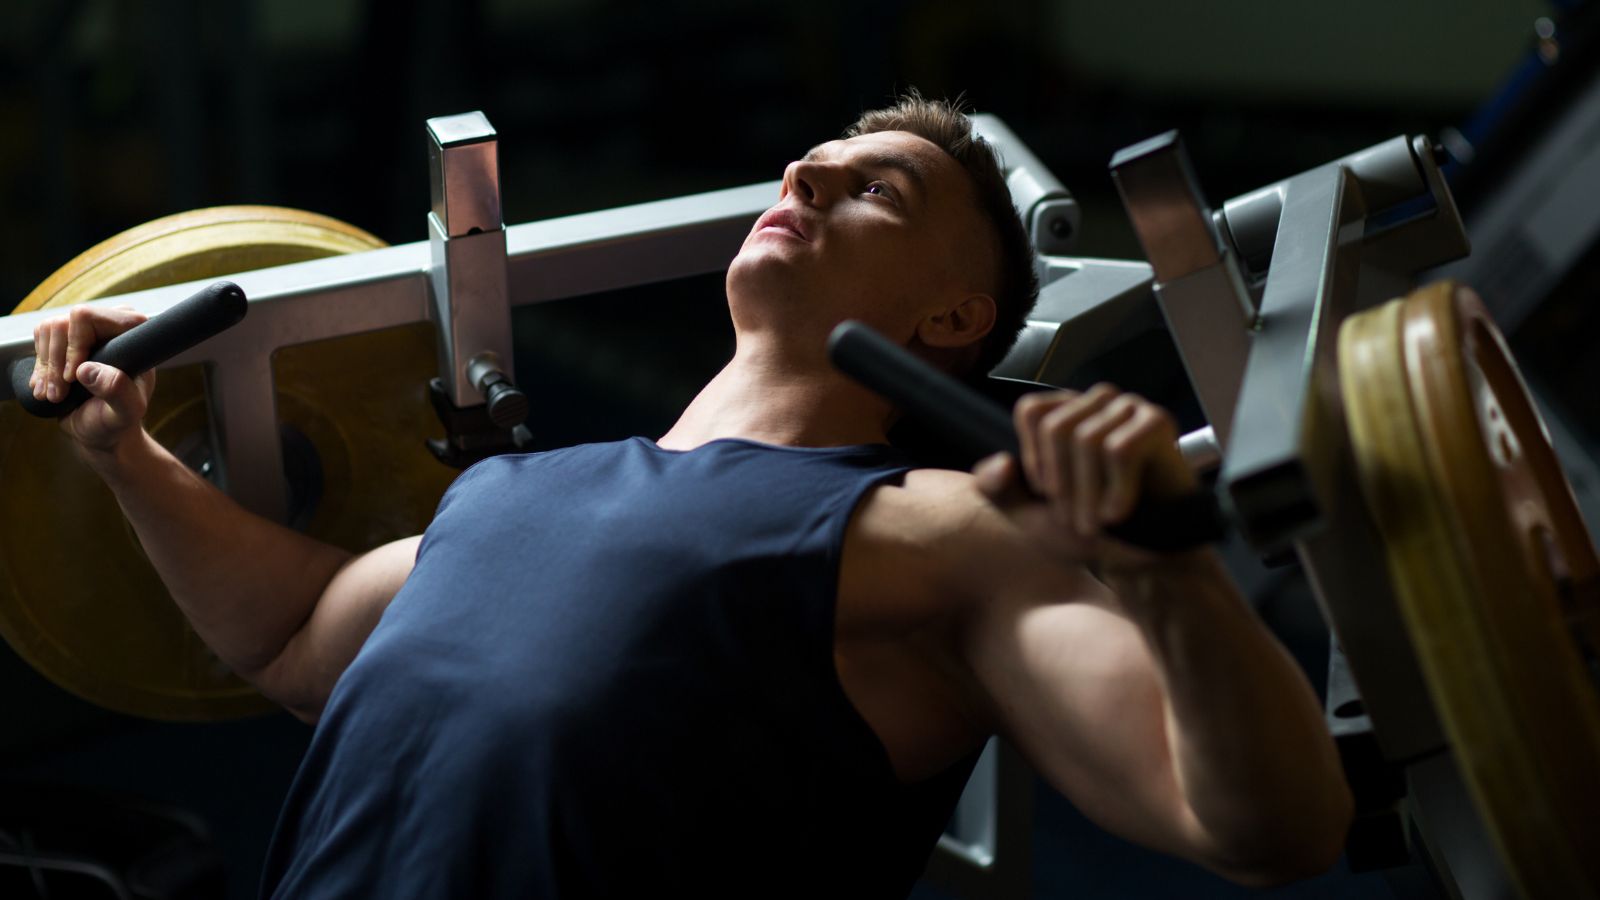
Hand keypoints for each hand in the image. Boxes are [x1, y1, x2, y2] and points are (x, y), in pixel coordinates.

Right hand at [29, 304, 154, 455]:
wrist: (101, 429)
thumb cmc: (118, 420)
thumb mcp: (125, 412)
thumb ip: (116, 390)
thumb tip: (86, 369)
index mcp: (131, 333)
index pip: (87, 318)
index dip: (74, 346)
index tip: (73, 377)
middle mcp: (109, 325)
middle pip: (62, 324)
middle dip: (56, 363)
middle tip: (58, 394)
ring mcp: (85, 330)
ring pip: (47, 331)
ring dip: (46, 368)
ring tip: (54, 395)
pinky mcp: (66, 340)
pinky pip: (40, 339)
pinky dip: (39, 368)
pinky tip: (47, 388)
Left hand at [972, 384, 1196, 561]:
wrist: (1140, 555)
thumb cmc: (1085, 526)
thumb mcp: (1025, 511)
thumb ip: (995, 487)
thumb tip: (1002, 464)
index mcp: (1066, 410)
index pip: (1032, 411)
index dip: (1035, 458)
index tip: (1047, 495)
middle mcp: (1097, 400)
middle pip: (1058, 428)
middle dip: (1062, 484)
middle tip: (1074, 521)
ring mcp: (1129, 407)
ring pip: (1088, 440)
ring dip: (1088, 495)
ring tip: (1094, 524)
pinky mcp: (1157, 422)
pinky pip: (1121, 450)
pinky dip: (1115, 491)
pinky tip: (1117, 515)